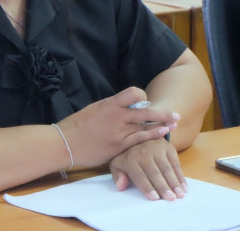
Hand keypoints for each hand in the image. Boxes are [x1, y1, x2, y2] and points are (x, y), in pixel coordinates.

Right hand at [55, 87, 178, 167]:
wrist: (64, 143)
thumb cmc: (76, 126)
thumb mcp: (93, 110)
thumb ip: (110, 108)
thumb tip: (121, 107)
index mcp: (110, 104)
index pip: (134, 93)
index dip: (142, 97)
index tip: (145, 101)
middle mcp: (117, 116)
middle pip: (146, 111)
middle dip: (162, 113)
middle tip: (175, 114)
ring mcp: (119, 132)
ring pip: (146, 127)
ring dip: (162, 125)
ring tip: (174, 124)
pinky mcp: (118, 146)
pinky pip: (139, 140)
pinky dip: (151, 136)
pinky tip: (161, 135)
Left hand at [109, 138, 186, 200]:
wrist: (139, 138)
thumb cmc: (128, 157)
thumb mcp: (118, 164)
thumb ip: (118, 176)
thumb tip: (121, 186)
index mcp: (130, 158)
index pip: (139, 175)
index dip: (147, 187)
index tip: (155, 198)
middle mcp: (143, 152)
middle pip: (155, 172)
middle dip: (163, 186)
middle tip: (170, 198)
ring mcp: (157, 148)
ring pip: (167, 168)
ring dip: (174, 183)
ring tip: (180, 195)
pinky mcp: (168, 148)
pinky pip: (176, 164)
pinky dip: (180, 176)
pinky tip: (184, 187)